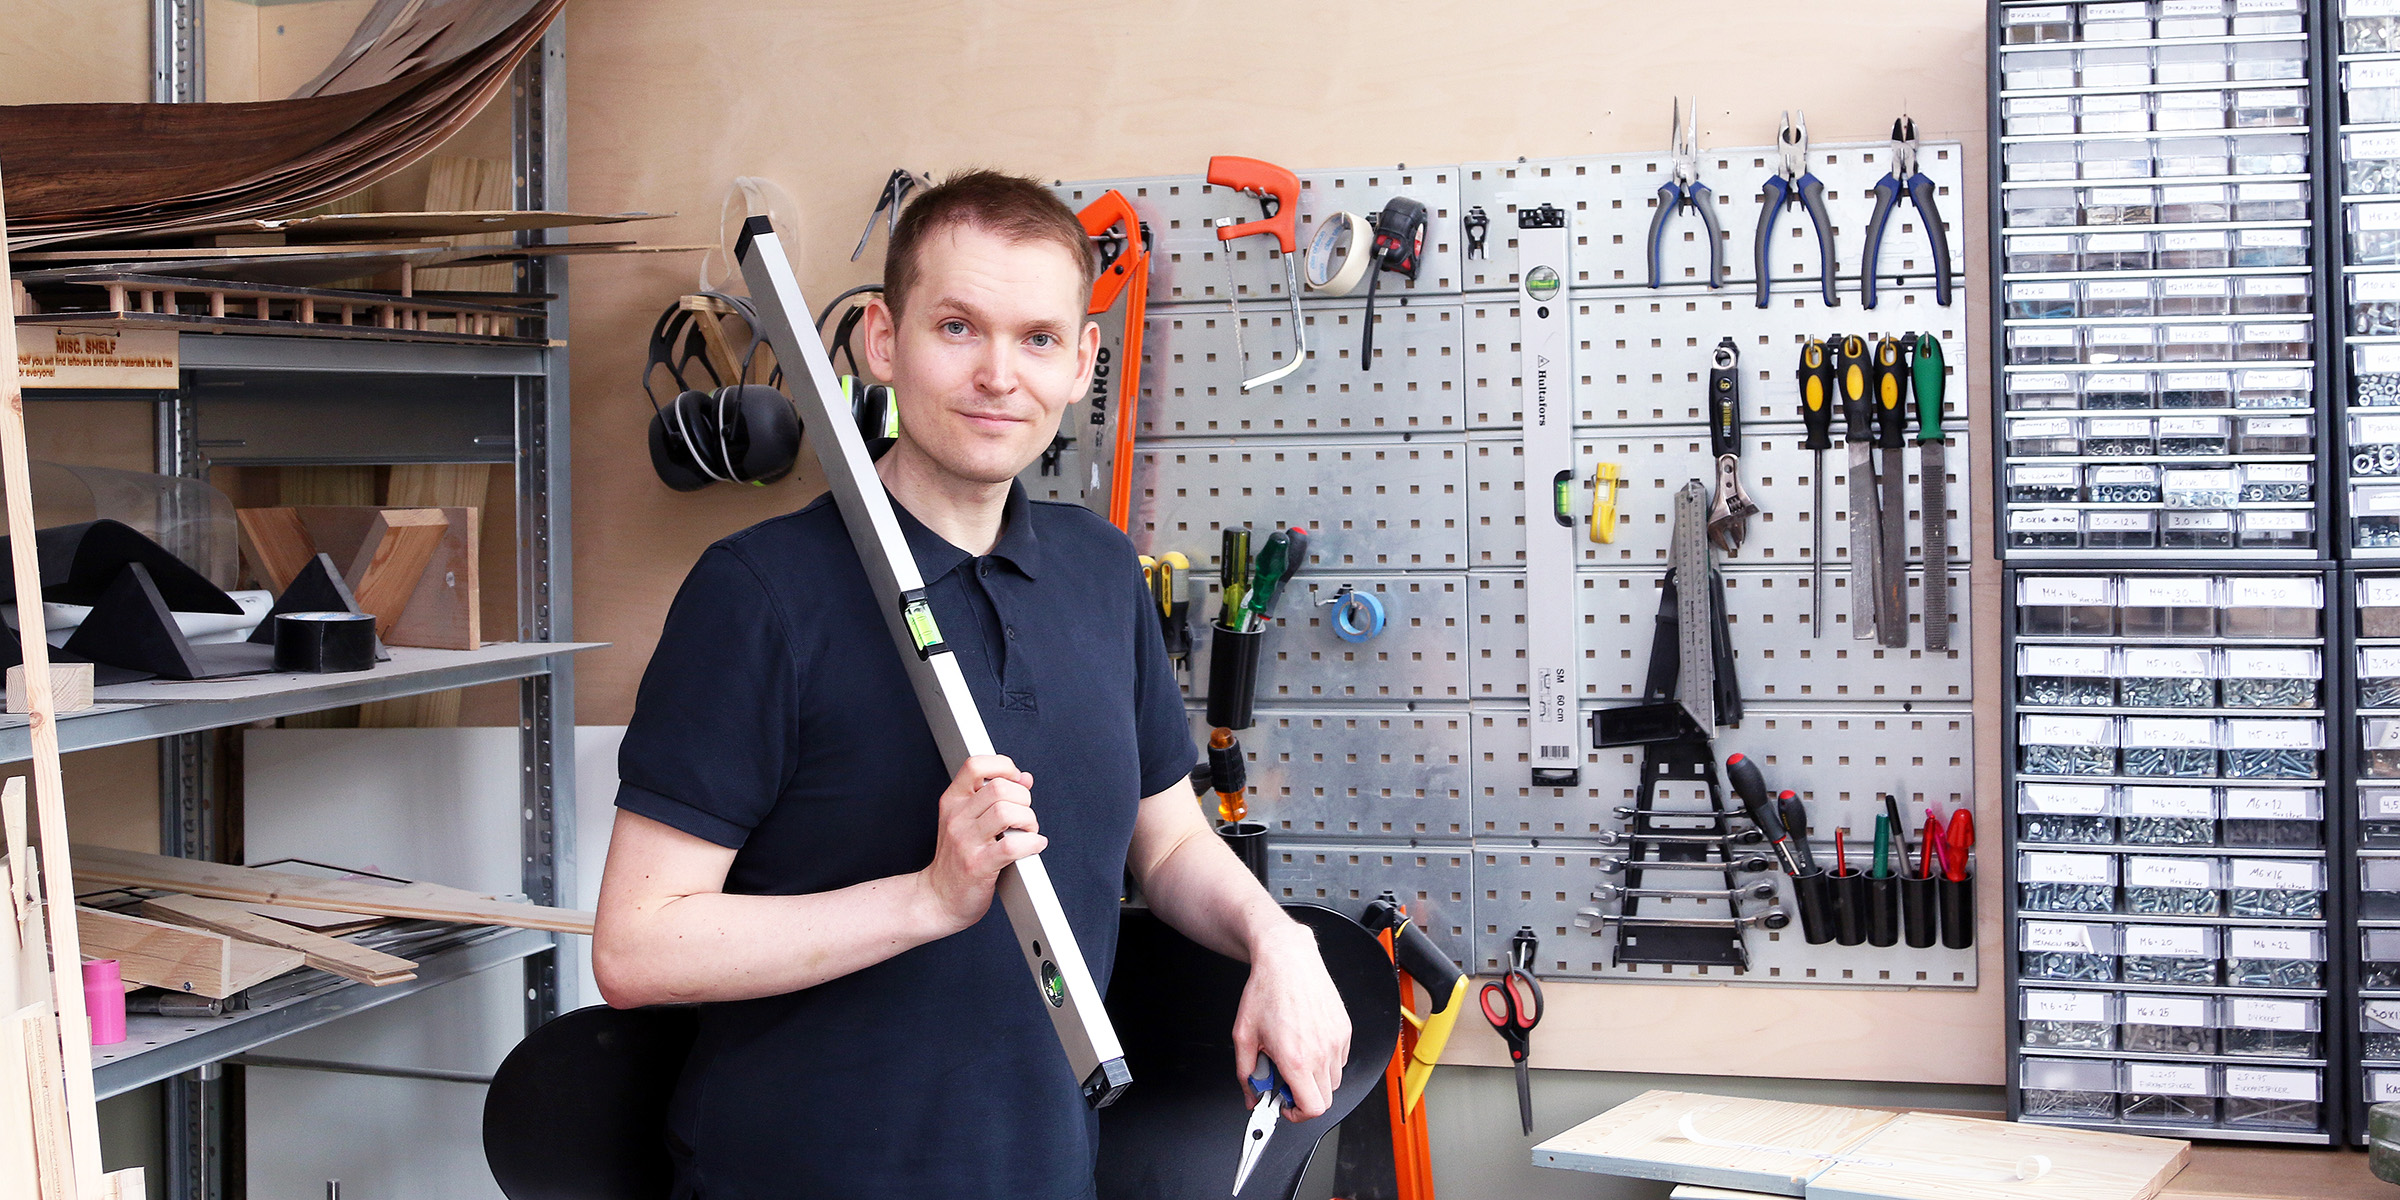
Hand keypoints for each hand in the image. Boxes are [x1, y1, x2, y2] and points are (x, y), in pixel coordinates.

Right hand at [916, 755, 1043, 934]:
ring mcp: (965, 842)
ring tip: (1027, 832)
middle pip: (999, 787)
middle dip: (1023, 799)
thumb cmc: (955, 860)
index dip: (1003, 766)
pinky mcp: (978, 865)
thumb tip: (1023, 778)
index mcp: (953, 802)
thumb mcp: (966, 820)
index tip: (1015, 781)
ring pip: (1006, 812)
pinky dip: (1032, 843)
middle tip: (1023, 816)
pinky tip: (1033, 845)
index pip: (976, 765)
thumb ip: (993, 796)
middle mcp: (957, 818)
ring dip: (1028, 821)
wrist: (937, 899)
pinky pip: (1012, 846)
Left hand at [1231, 922, 1350, 1121]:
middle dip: (1303, 1096)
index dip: (1297, 1114)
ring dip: (1315, 1078)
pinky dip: (1325, 1060)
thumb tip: (1252, 1095)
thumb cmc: (1265, 991)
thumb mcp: (1243, 1036)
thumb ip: (1246, 1074)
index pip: (1312, 1109)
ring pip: (1333, 1080)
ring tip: (1295, 1056)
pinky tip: (1306, 1041)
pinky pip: (1339, 1059)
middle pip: (1324, 1099)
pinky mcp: (1344, 1029)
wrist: (1287, 959)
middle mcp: (1321, 1052)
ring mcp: (1336, 1040)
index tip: (1285, 1105)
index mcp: (1296, 1058)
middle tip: (1284, 1079)